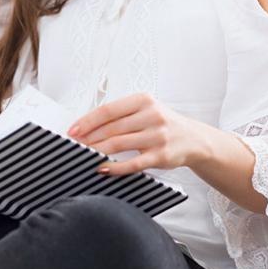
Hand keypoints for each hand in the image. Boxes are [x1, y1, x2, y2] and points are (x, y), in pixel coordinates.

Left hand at [67, 93, 215, 175]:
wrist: (194, 139)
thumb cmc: (163, 124)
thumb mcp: (145, 110)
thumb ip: (121, 115)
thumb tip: (87, 126)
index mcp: (144, 100)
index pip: (108, 110)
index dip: (87, 120)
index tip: (73, 129)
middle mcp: (152, 116)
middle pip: (111, 127)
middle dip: (89, 137)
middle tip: (74, 144)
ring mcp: (158, 136)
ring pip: (119, 144)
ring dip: (97, 150)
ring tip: (83, 154)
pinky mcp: (161, 156)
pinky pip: (133, 163)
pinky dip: (115, 166)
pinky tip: (102, 168)